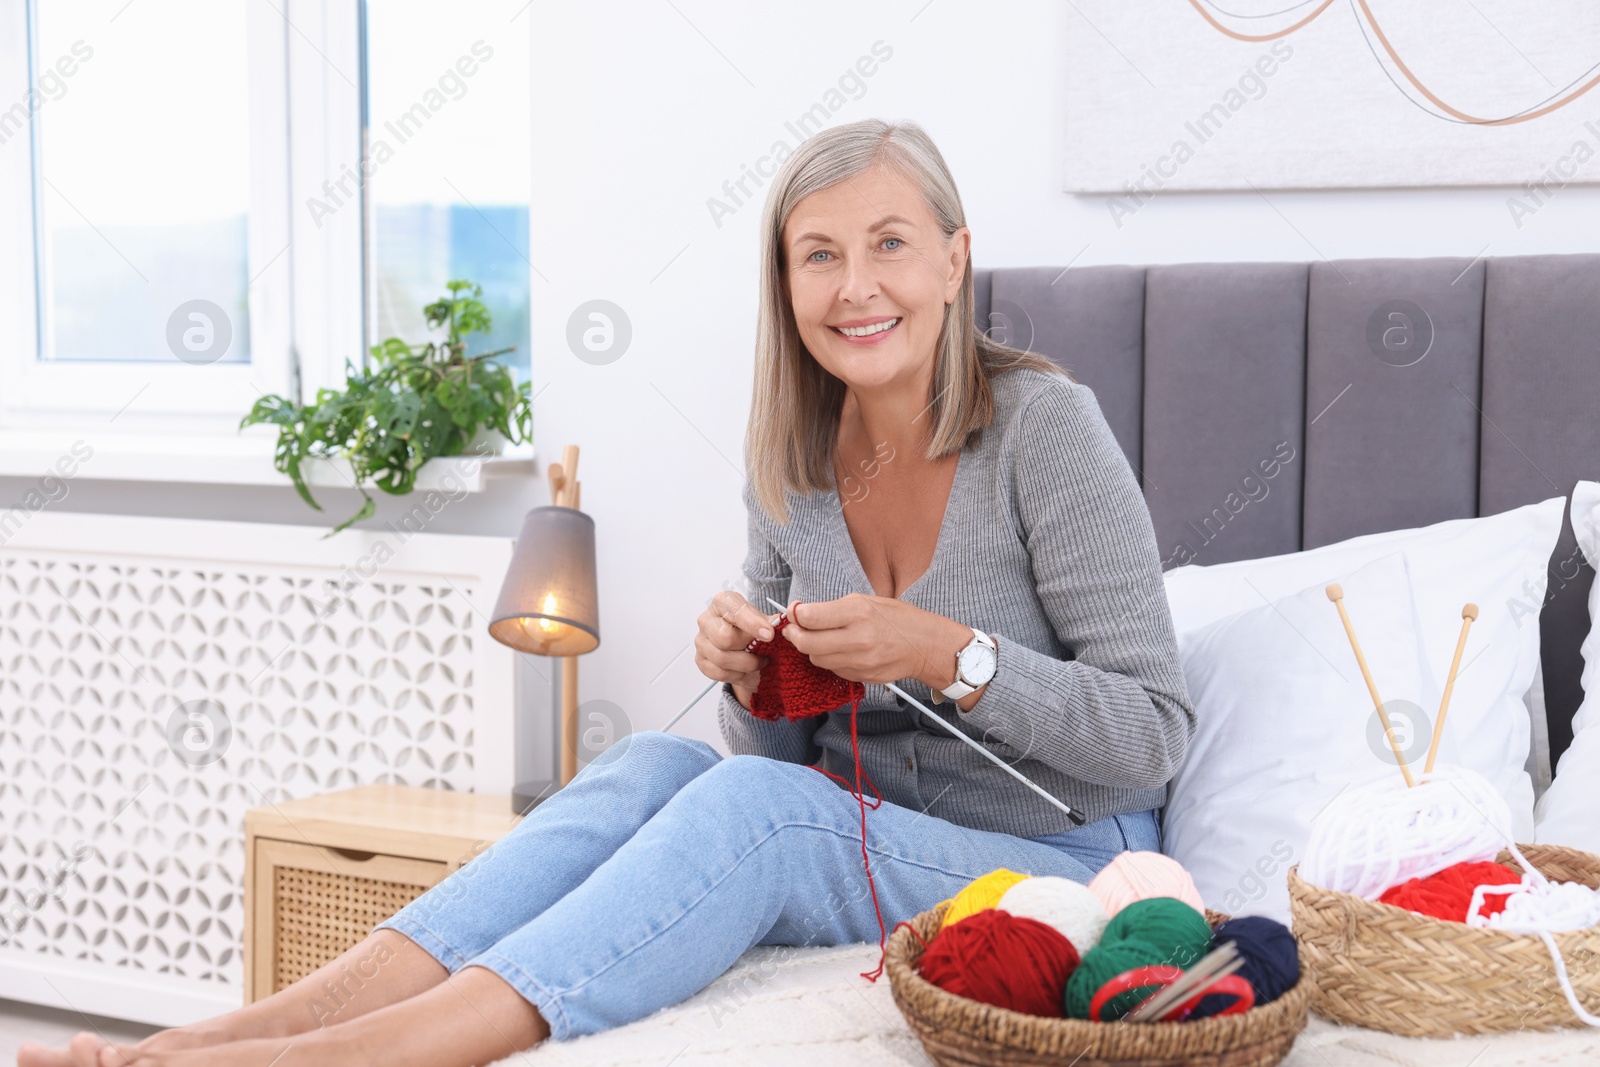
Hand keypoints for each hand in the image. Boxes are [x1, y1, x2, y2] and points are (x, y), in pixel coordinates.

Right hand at [694, 590, 778, 709]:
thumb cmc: (752, 630)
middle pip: (725, 638)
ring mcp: (701, 640)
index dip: (753, 624)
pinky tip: (744, 670)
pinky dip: (736, 675)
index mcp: (723, 602)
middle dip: (749, 649)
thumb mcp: (764, 622)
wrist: (744, 648)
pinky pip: (718, 672)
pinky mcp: (700, 660)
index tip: (769, 635)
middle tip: (764, 652)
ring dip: (746, 665)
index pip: (735, 611)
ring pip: (722, 658)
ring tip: (758, 662)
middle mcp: (707, 619)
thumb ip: (771, 622)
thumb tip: (780, 622)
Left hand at [781, 594, 980, 705]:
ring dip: (811, 649)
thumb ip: (831, 608)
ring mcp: (860, 661)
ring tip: (820, 638)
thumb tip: (800, 612)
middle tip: (793, 629)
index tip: (794, 612)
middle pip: (807, 643)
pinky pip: (832, 669)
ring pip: (816, 659)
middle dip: (794, 635)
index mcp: (859, 612)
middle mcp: (858, 638)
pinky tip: (839, 650)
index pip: (810, 617)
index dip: (795, 615)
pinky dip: (829, 660)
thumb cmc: (895, 618)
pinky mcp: (861, 676)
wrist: (924, 645)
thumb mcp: (865, 601)